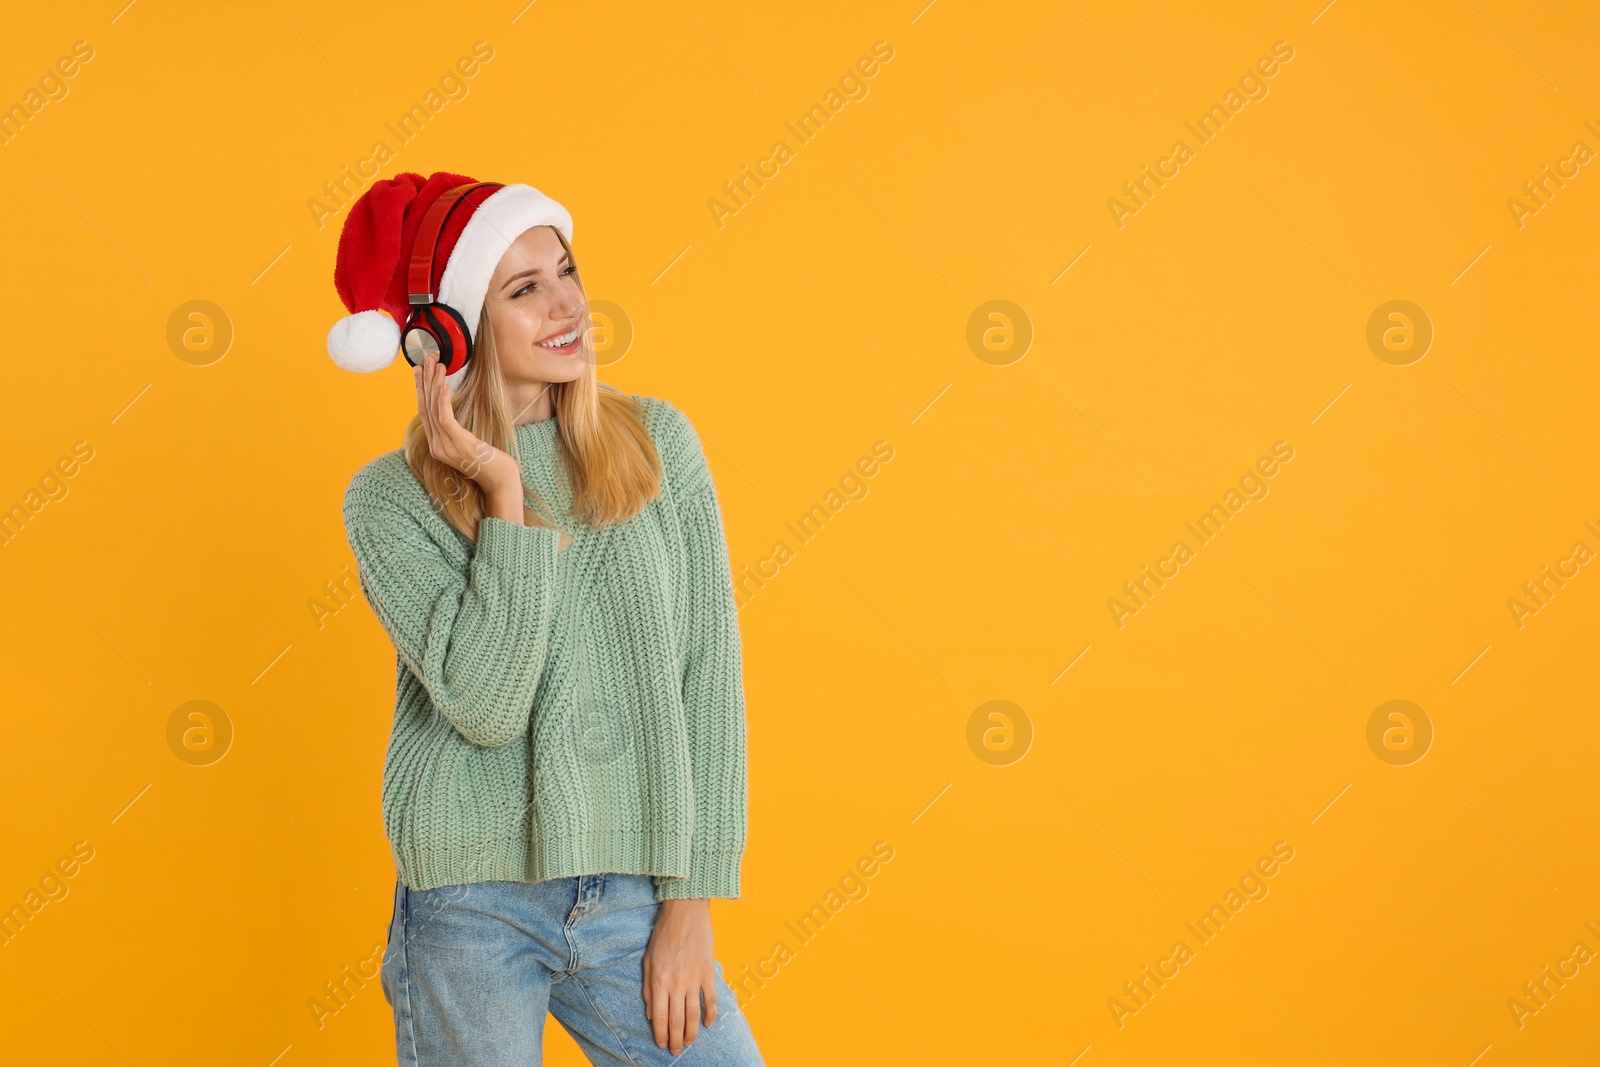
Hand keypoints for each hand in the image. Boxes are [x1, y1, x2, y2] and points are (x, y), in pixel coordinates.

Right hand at [414, 352, 521, 502]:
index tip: (421, 371)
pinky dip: (444, 400)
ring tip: (437, 365)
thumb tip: (453, 413)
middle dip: (425, 381)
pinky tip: (445, 385)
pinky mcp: (458, 444)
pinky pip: (445, 418)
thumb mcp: (470, 444)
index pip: (424, 413)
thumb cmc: (491, 462)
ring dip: (435, 384)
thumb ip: (458, 432)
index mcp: (437, 446)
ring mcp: (445, 447)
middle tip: (426, 360)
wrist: (502, 482)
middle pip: (426, 408)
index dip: (421, 390)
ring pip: (434, 409)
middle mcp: (437, 446)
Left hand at [642, 898, 718, 1054]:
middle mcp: (676, 984)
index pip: (659, 1017)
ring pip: (693, 1014)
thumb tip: (651, 1013)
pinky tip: (709, 1024)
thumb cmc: (663, 934)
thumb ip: (648, 989)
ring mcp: (693, 979)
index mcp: (658, 981)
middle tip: (676, 1050)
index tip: (661, 1044)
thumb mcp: (647, 960)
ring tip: (689, 1043)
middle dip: (675, 1039)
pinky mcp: (708, 972)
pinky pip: (710, 999)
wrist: (685, 912)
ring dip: (691, 1032)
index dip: (660, 1034)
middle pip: (676, 1020)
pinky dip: (711, 1014)